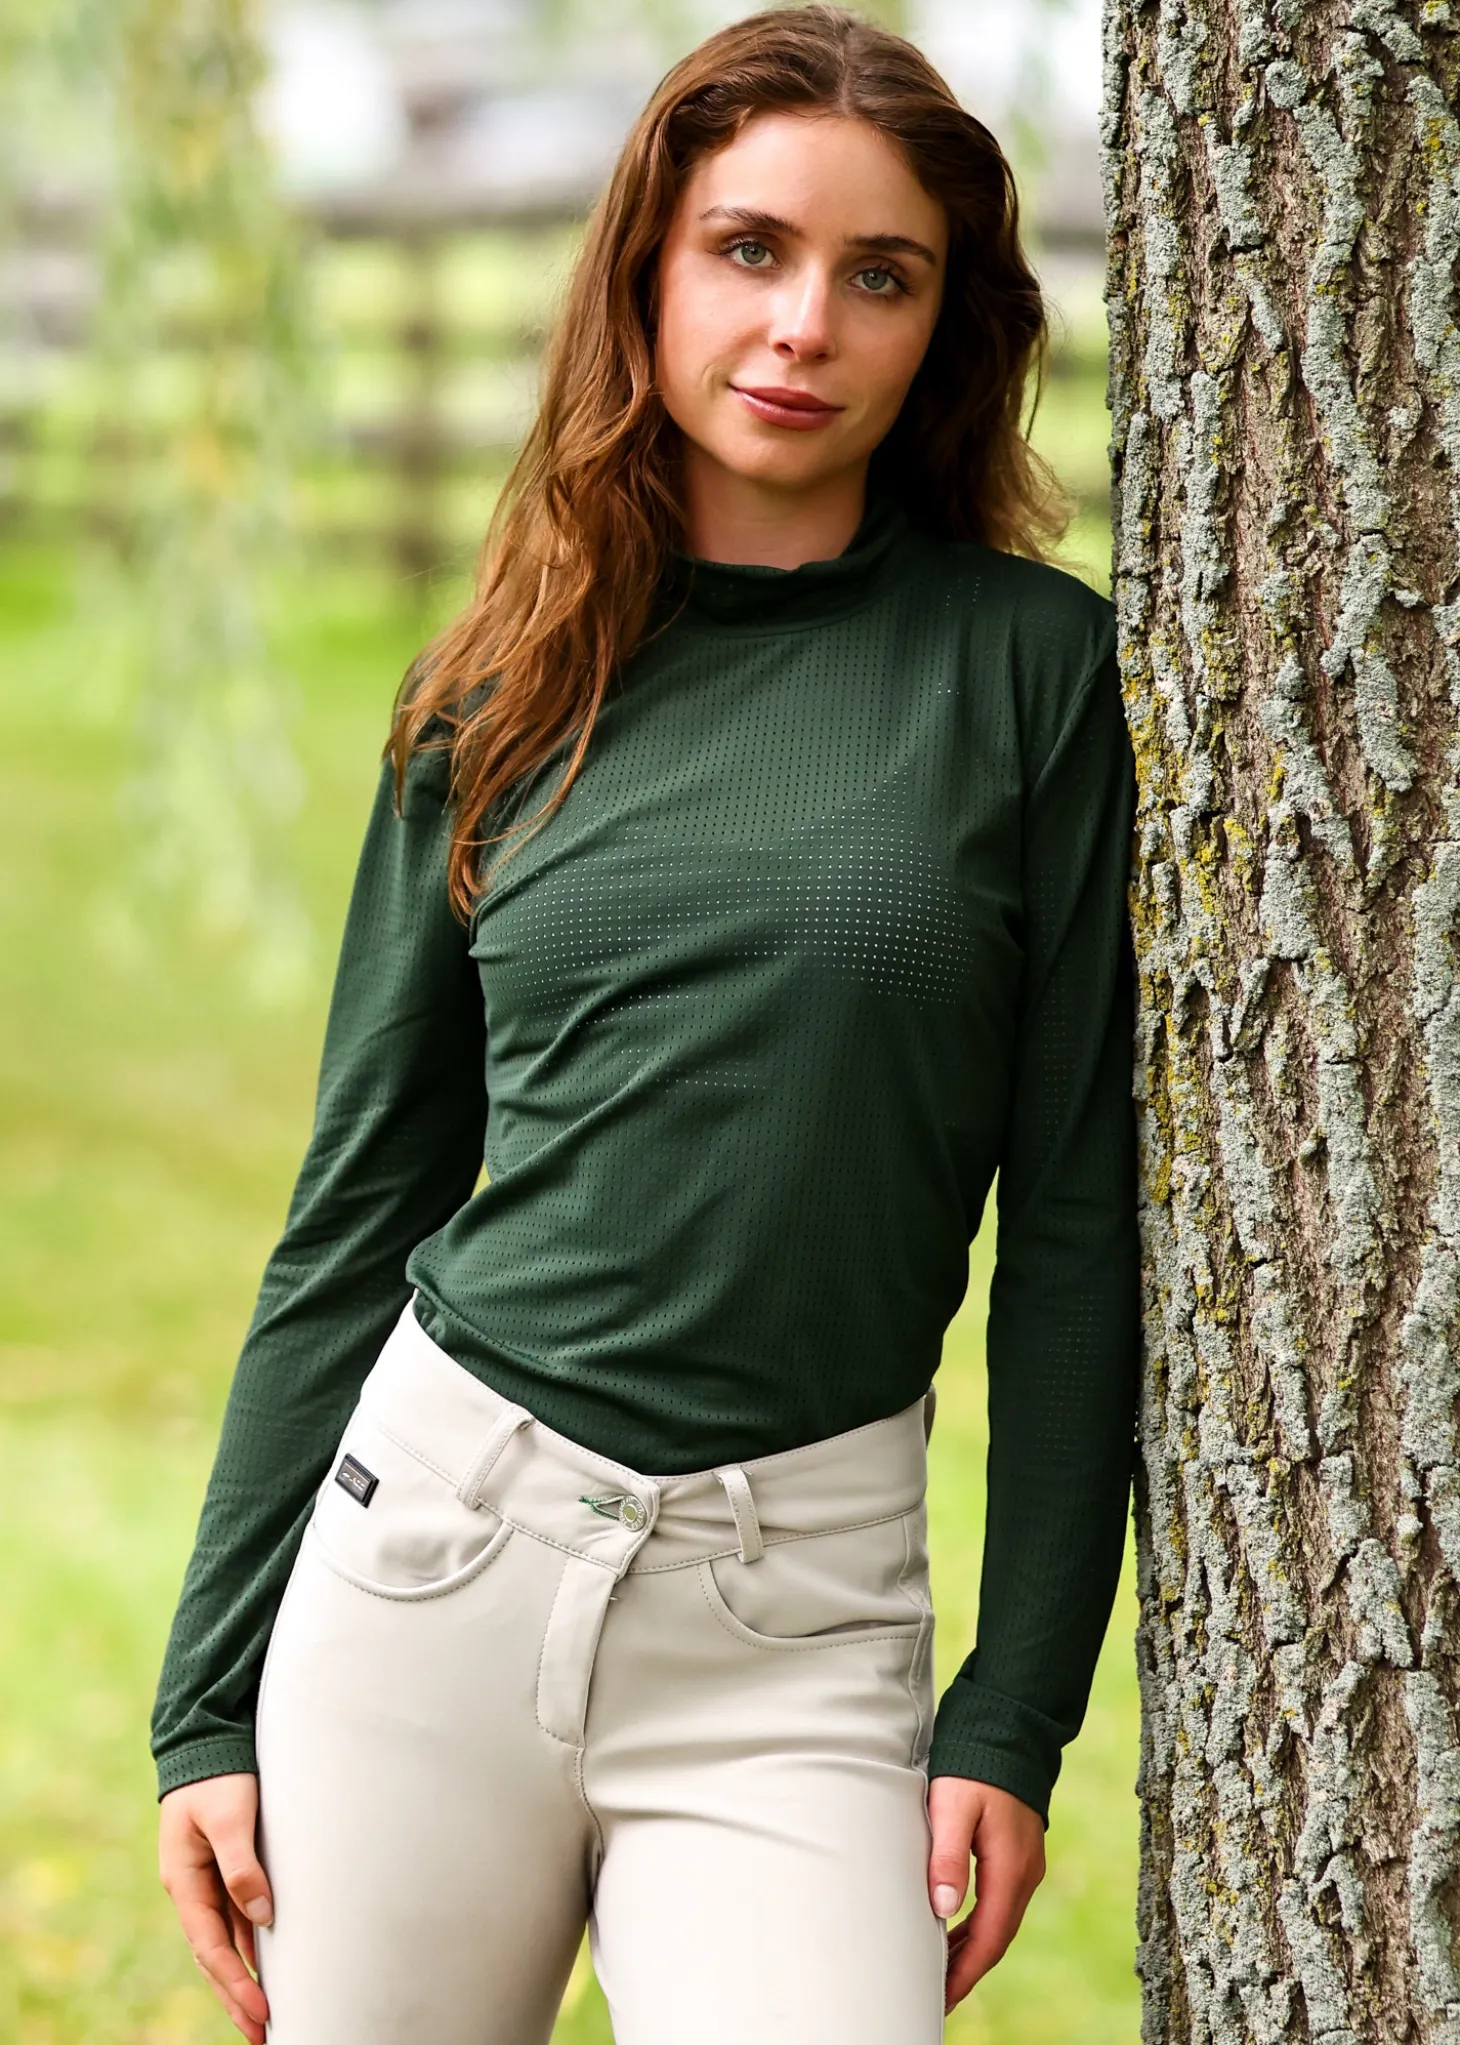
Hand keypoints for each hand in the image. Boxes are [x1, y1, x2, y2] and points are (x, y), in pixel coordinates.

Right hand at [159, 1772, 272, 2043]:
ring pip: (223, 1942)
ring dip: (240, 1978)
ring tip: (262, 2015)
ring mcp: (205, 1882)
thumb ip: (243, 1865)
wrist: (207, 1741)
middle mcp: (192, 1889)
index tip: (261, 2012)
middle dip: (235, 1997)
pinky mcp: (222, 1870)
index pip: (211, 1947)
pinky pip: (232, 1921)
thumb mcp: (230, 1817)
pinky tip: (262, 1966)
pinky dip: (245, 1948)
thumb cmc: (218, 1776)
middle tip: (262, 2033)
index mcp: (185, 1881)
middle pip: (213, 1956)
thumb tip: (262, 1918)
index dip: (235, 1982)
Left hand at [926, 1774, 1045, 2013]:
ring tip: (940, 1973)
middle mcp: (1025, 1873)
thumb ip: (948, 1856)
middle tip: (935, 1997)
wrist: (1009, 1728)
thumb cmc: (975, 1764)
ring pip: (999, 1922)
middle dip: (967, 1971)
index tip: (941, 2000)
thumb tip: (943, 1909)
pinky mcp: (1017, 1854)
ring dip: (972, 1950)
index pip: (989, 1939)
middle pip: (996, 1938)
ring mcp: (1025, 1864)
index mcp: (1010, 1869)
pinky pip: (1000, 1904)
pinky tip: (957, 1932)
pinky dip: (979, 1925)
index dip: (965, 1974)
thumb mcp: (952, 1806)